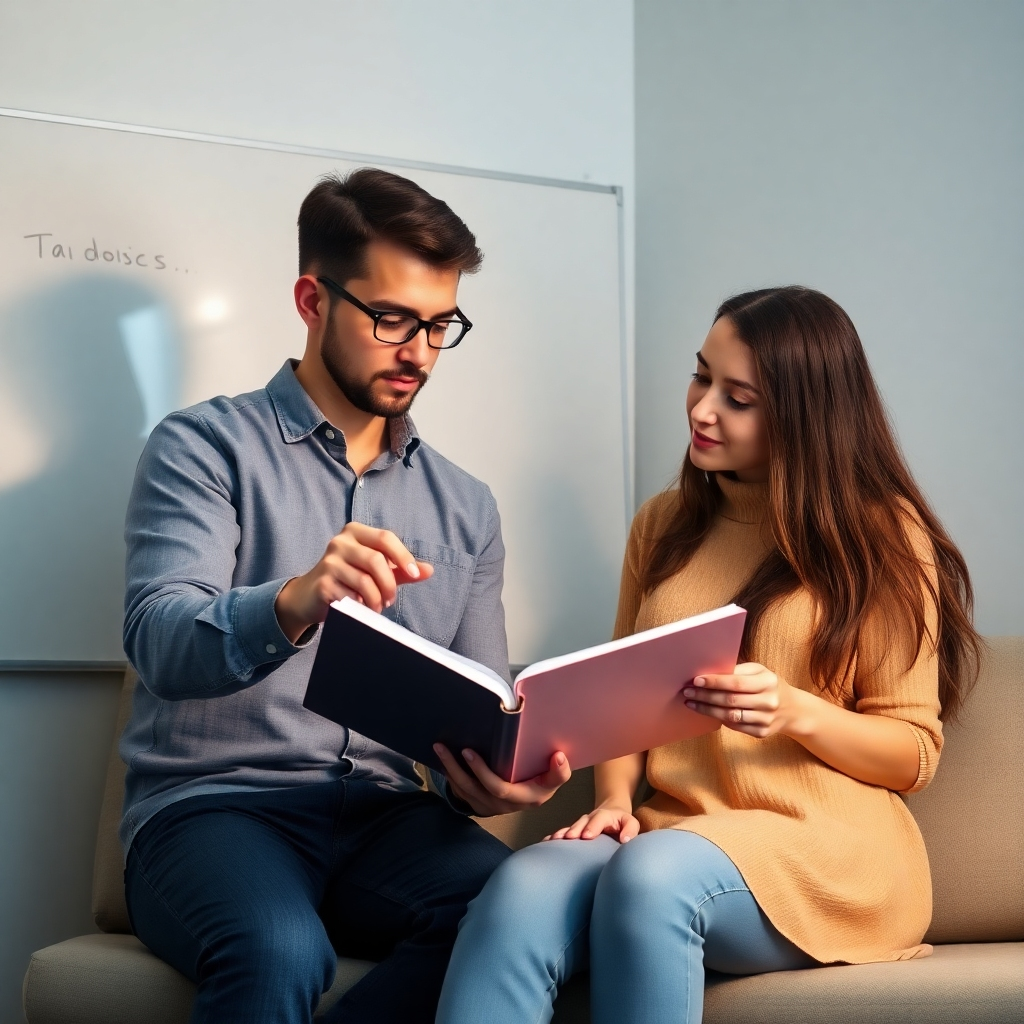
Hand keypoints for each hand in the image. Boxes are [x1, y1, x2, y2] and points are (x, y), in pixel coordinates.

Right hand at [275, 523, 433, 642]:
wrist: (309, 596)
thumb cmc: (348, 579)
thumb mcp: (376, 571)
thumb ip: (401, 570)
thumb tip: (429, 570)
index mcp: (355, 532)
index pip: (385, 538)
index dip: (403, 556)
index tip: (415, 574)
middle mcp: (340, 542)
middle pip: (376, 560)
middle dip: (389, 584)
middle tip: (390, 599)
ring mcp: (329, 562)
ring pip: (364, 581)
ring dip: (377, 599)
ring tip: (377, 607)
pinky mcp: (323, 583)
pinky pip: (351, 596)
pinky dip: (361, 606)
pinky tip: (360, 608)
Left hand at [433, 744, 570, 816]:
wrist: (531, 798)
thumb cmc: (542, 782)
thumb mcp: (554, 780)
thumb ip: (559, 772)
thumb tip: (558, 756)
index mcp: (522, 798)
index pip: (498, 788)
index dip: (481, 771)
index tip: (468, 751)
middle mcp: (502, 805)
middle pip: (473, 787)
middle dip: (457, 766)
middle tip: (445, 745)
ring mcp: (488, 805)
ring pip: (463, 789)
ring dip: (449, 768)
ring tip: (439, 748)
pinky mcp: (478, 803)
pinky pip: (460, 791)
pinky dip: (450, 774)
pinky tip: (443, 758)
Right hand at [544, 802, 638, 843]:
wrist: (611, 812)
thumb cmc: (622, 822)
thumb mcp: (631, 823)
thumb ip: (630, 829)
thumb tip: (624, 840)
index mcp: (604, 815)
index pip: (599, 818)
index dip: (592, 826)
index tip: (586, 836)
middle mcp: (590, 818)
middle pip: (581, 822)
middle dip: (574, 830)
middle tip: (568, 838)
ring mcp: (580, 824)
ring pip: (570, 827)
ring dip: (562, 833)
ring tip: (553, 840)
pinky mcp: (574, 831)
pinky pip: (564, 833)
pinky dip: (555, 837)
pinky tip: (545, 843)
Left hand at [683, 662, 800, 738]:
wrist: (793, 709)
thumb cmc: (769, 685)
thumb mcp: (759, 672)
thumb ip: (738, 671)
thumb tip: (709, 672)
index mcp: (768, 682)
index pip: (736, 682)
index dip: (714, 682)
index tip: (696, 680)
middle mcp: (768, 701)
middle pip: (730, 700)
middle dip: (705, 695)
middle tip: (687, 691)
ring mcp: (766, 719)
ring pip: (730, 716)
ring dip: (707, 709)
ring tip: (691, 702)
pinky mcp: (762, 732)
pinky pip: (735, 726)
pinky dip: (719, 719)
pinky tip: (708, 711)